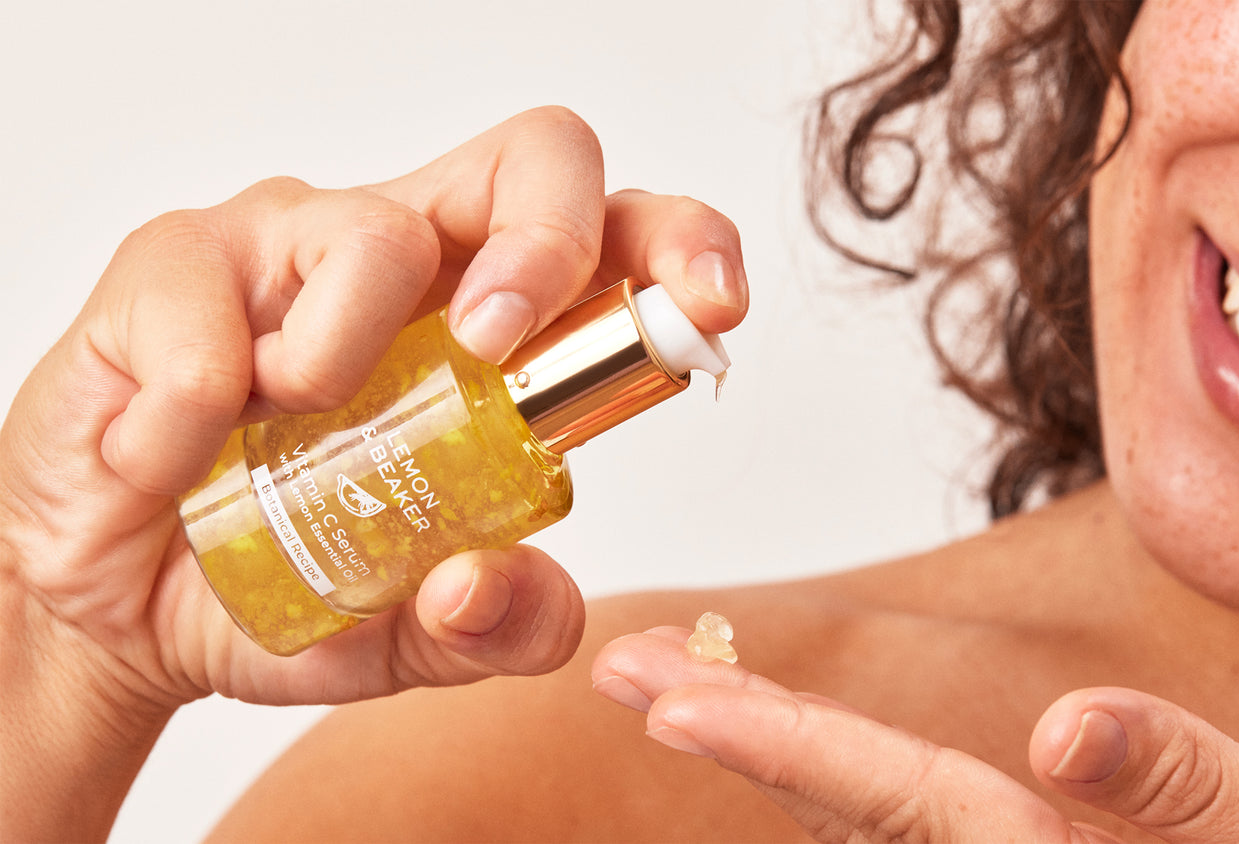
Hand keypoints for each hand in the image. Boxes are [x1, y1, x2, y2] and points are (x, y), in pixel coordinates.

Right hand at [0, 107, 746, 837]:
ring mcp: (296, 245)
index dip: (682, 248)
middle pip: (538, 156)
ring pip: (375, 229)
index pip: (619, 239)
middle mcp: (416, 262)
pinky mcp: (176, 262)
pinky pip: (205, 297)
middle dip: (551, 239)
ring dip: (344, 353)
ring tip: (280, 429)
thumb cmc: (285, 581)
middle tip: (500, 345)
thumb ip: (493, 623)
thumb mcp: (408, 632)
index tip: (711, 308)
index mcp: (500, 329)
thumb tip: (498, 585)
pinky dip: (192, 409)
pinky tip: (169, 465)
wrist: (123, 610)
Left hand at [593, 628, 1238, 842]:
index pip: (901, 796)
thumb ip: (1191, 792)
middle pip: (854, 802)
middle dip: (736, 729)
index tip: (669, 697)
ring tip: (672, 678)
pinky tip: (791, 736)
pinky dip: (842, 769)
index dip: (779, 742)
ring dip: (770, 742)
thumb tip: (1067, 731)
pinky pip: (925, 813)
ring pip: (875, 809)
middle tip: (625, 665)